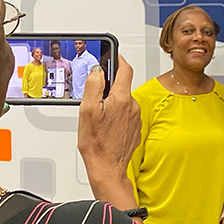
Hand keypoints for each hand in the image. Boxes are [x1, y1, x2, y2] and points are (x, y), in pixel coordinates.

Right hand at [78, 54, 140, 210]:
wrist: (107, 168)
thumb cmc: (97, 144)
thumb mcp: (87, 110)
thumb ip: (94, 86)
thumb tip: (98, 71)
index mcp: (121, 98)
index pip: (125, 69)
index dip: (117, 59)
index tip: (111, 55)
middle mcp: (132, 106)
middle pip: (122, 86)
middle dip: (109, 86)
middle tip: (94, 96)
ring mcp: (135, 118)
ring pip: (123, 101)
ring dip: (112, 103)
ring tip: (98, 117)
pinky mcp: (135, 128)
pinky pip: (125, 114)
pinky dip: (116, 115)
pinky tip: (105, 126)